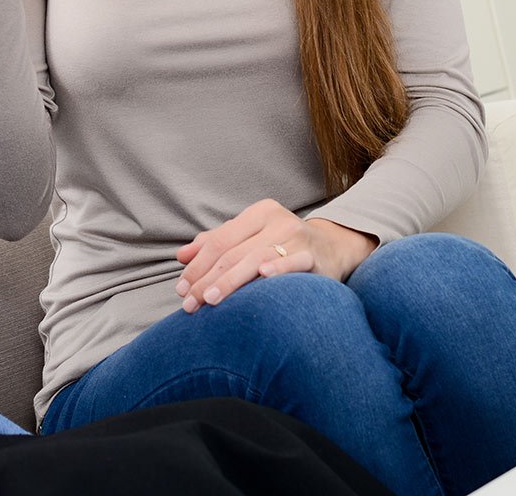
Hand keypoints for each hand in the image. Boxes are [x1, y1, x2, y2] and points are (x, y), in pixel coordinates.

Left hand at [174, 199, 378, 311]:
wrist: (334, 249)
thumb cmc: (284, 245)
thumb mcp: (251, 238)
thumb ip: (217, 243)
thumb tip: (181, 256)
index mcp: (259, 213)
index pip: (219, 241)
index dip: (197, 265)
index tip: (182, 289)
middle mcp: (277, 221)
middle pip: (232, 253)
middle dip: (207, 280)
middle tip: (189, 303)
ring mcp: (296, 237)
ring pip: (255, 259)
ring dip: (229, 282)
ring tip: (210, 299)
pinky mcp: (314, 256)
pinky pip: (294, 262)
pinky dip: (278, 268)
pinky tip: (262, 275)